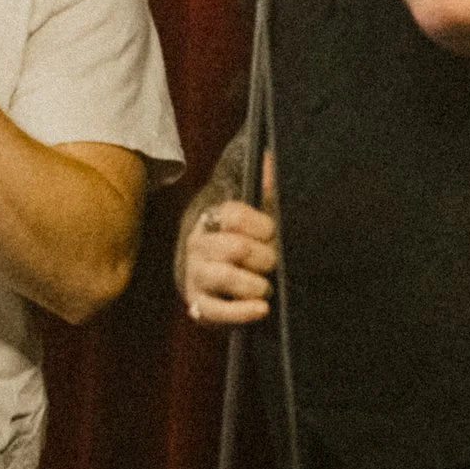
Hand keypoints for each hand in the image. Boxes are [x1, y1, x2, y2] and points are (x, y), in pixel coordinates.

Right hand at [179, 155, 279, 324]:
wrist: (213, 281)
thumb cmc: (242, 244)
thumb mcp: (255, 217)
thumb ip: (266, 191)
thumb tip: (273, 156)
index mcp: (212, 218)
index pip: (234, 215)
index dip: (261, 226)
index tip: (272, 232)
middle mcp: (198, 244)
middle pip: (236, 247)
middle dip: (264, 257)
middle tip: (272, 262)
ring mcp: (196, 275)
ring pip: (227, 277)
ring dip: (256, 284)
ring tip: (266, 287)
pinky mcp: (199, 306)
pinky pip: (219, 312)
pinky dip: (243, 312)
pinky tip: (262, 309)